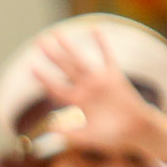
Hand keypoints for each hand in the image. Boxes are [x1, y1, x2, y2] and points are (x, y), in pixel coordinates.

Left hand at [35, 31, 166, 166]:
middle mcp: (85, 88)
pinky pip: (107, 57)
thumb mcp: (87, 137)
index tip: (31, 67)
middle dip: (52, 55)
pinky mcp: (115, 77)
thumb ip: (70, 133)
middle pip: (65, 68)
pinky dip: (101, 44)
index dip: (44, 78)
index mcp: (77, 102)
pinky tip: (94, 29)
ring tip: (57, 33)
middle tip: (39, 40)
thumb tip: (51, 127)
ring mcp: (99, 81)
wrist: (136, 132)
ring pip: (80, 60)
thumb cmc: (112, 137)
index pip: (56, 88)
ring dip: (68, 47)